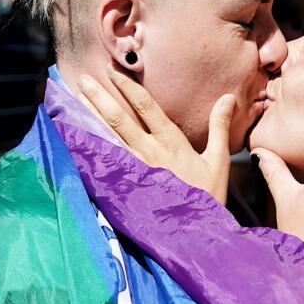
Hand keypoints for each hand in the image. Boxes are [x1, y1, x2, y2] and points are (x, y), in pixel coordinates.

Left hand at [76, 71, 238, 205]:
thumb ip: (218, 126)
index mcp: (171, 143)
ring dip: (91, 117)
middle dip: (100, 97)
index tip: (113, 71)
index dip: (128, 87)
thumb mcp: (218, 160)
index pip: (146, 107)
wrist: (195, 233)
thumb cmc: (208, 196)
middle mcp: (149, 152)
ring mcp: (135, 169)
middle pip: (119, 119)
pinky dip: (91, 146)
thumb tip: (227, 97)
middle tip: (82, 78)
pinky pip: (106, 160)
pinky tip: (77, 136)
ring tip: (75, 99)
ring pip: (108, 137)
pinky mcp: (127, 185)